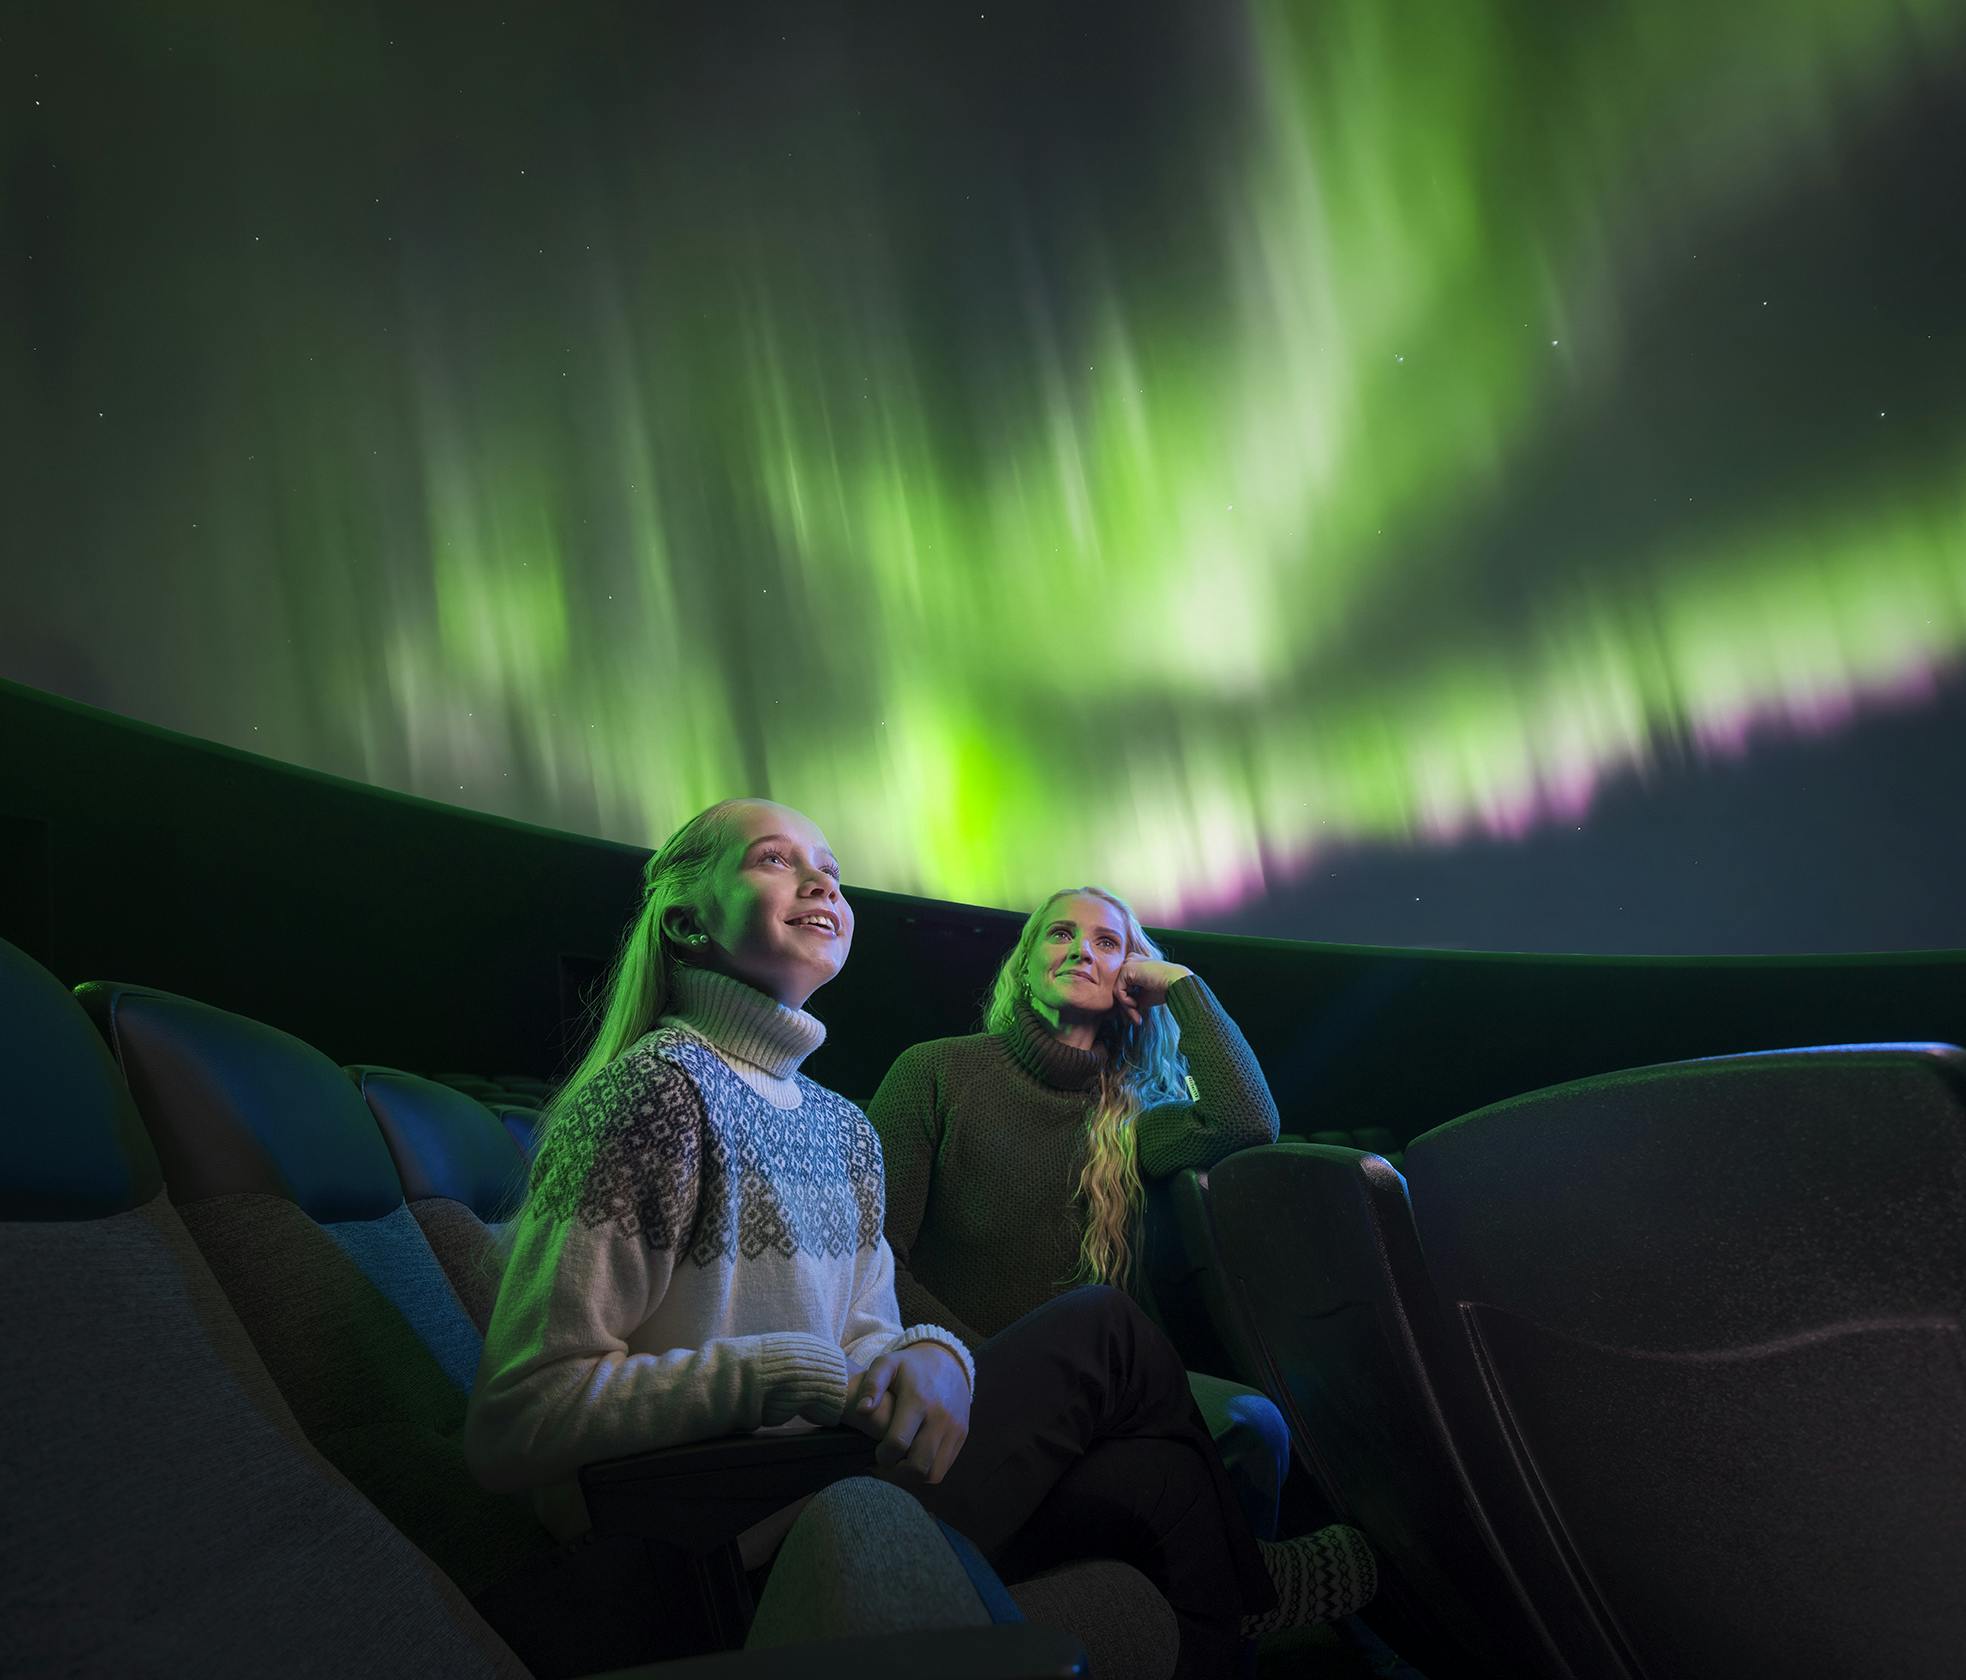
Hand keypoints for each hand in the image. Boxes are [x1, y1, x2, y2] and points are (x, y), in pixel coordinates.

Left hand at [851, 1342, 970, 1483]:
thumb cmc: (910, 1367)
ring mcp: (954, 1429)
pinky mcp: (961, 1436)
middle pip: (918, 1466)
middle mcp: (940, 1418)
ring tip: (899, 1464)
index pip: (898, 1443)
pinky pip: (944, 1468)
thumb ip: (872, 1385)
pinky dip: (926, 1471)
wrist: (949, 1361)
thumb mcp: (887, 1363)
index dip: (882, 1456)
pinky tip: (913, 1459)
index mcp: (919, 1400)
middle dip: (896, 1473)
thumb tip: (861, 1411)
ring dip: (912, 1477)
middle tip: (885, 1464)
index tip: (875, 1453)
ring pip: (933, 1474)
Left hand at [1113, 959, 1192, 1023]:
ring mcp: (1128, 963)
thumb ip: (1133, 999)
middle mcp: (1130, 960)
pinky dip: (1126, 1002)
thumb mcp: (1145, 995)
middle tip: (1136, 1020)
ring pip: (1118, 990)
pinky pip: (1119, 990)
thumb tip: (1123, 1011)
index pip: (1125, 986)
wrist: (1178, 983)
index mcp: (1136, 963)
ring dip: (1127, 1007)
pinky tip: (1136, 1004)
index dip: (1130, 1003)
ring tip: (1137, 1016)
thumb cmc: (1166, 988)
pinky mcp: (1127, 969)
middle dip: (1127, 1007)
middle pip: (1120, 988)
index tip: (1137, 1016)